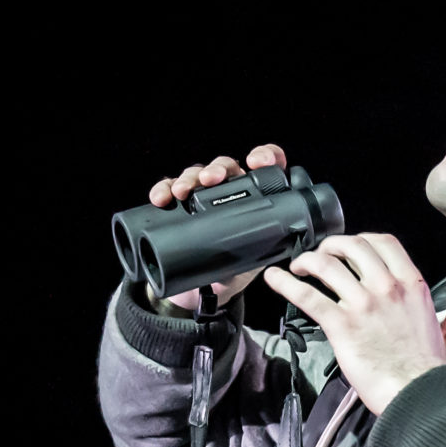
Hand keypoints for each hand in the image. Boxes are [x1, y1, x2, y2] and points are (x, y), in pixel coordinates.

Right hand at [146, 144, 288, 312]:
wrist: (209, 290)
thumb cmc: (239, 269)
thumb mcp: (259, 259)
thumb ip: (271, 247)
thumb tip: (284, 243)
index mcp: (257, 198)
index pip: (266, 165)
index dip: (264, 156)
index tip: (256, 162)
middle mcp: (231, 191)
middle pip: (226, 167)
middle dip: (218, 169)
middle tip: (212, 180)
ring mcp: (203, 197)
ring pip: (196, 174)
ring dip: (188, 179)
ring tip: (182, 192)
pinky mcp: (178, 207)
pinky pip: (169, 189)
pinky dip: (163, 189)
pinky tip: (160, 197)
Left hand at [264, 233, 445, 413]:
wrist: (420, 392)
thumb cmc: (424, 365)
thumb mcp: (425, 318)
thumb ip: (405, 301)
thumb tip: (388, 298)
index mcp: (411, 284)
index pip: (383, 243)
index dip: (361, 239)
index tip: (350, 248)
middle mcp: (387, 287)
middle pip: (352, 246)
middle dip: (331, 246)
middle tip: (322, 255)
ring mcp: (363, 304)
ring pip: (326, 265)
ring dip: (307, 261)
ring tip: (299, 267)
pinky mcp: (342, 325)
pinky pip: (308, 295)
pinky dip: (286, 283)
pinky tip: (274, 278)